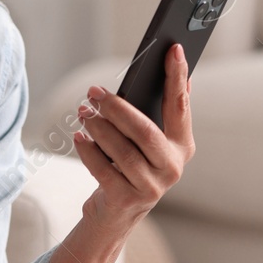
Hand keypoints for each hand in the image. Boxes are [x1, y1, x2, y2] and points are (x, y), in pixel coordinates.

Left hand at [71, 42, 194, 228]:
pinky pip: (103, 169)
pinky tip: (79, 137)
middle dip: (117, 108)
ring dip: (98, 128)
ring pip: (122, 150)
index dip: (177, 77)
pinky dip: (88, 151)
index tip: (174, 49)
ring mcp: (152, 187)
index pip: (180, 106)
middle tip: (94, 92)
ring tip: (83, 112)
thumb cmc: (131, 166)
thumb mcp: (150, 142)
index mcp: (183, 147)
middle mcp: (173, 167)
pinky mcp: (127, 200)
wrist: (116, 213)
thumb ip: (162, 113)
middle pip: (145, 131)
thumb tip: (178, 76)